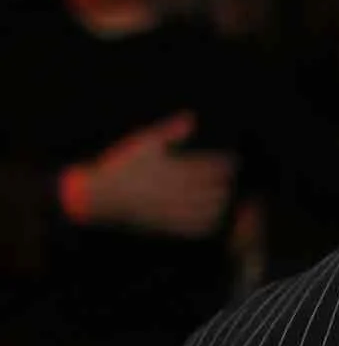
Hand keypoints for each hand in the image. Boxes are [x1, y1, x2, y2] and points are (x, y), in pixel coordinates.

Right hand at [62, 113, 236, 237]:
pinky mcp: (169, 225)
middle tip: (228, 177)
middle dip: (226, 182)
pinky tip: (211, 214)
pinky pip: (197, 227)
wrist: (100, 194)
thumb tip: (192, 118)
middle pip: (218, 188)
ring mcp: (176, 209)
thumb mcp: (145, 142)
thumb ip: (171, 130)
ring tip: (222, 194)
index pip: (215, 166)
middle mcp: (180, 190)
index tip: (232, 160)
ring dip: (220, 200)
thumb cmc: (123, 165)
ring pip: (211, 208)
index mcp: (177, 169)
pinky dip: (209, 220)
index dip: (227, 163)